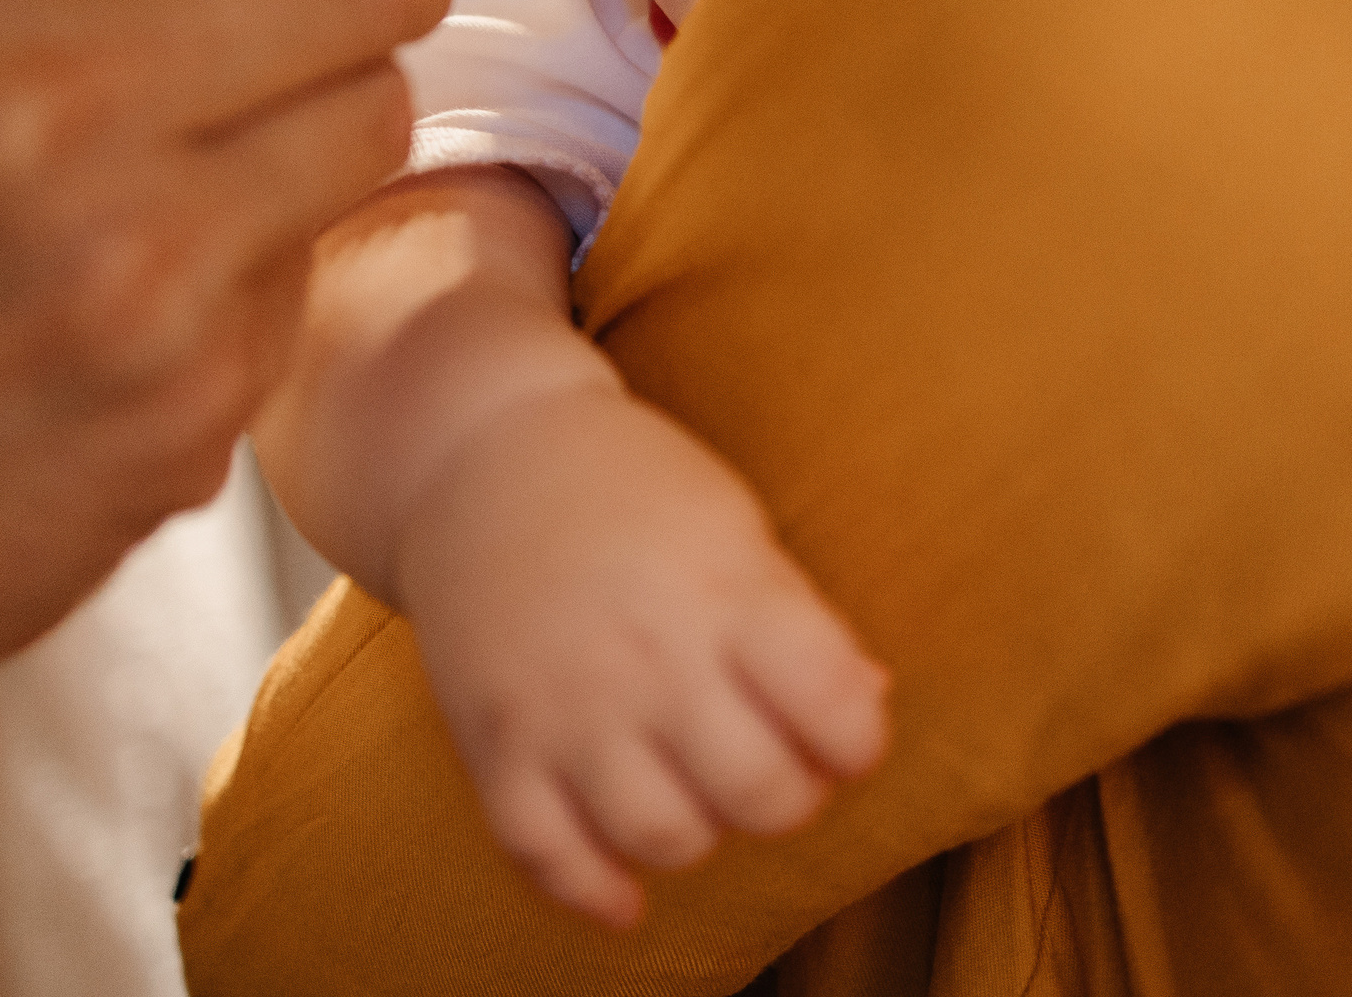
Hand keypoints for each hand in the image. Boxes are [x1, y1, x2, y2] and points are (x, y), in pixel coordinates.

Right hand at [394, 381, 890, 927]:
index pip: (832, 705)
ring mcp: (566, 706)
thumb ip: (799, 620)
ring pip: (661, 836)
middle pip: (757, 791)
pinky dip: (592, 892)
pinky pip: (544, 854)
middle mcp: (648, 657)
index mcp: (723, 592)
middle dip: (789, 798)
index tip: (845, 732)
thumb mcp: (733, 524)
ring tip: (697, 796)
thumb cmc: (629, 486)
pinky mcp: (496, 742)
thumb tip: (870, 700)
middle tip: (773, 764)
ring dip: (701, 836)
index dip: (858, 740)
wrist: (481, 455)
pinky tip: (626, 895)